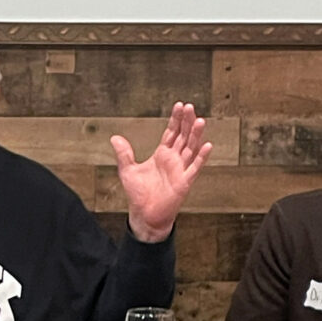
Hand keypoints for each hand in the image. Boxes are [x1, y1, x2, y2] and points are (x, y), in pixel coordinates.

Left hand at [110, 102, 211, 242]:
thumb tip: (114, 138)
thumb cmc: (138, 195)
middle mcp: (173, 160)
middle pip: (183, 136)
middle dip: (186, 122)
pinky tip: (207, 145)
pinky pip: (195, 168)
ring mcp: (180, 170)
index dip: (175, 119)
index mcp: (162, 155)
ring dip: (195, 135)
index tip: (179, 105)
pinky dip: (201, 157)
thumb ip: (124, 154)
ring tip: (199, 121)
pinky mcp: (184, 182)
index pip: (171, 133)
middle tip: (190, 107)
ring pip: (191, 149)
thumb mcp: (128, 170)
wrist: (144, 215)